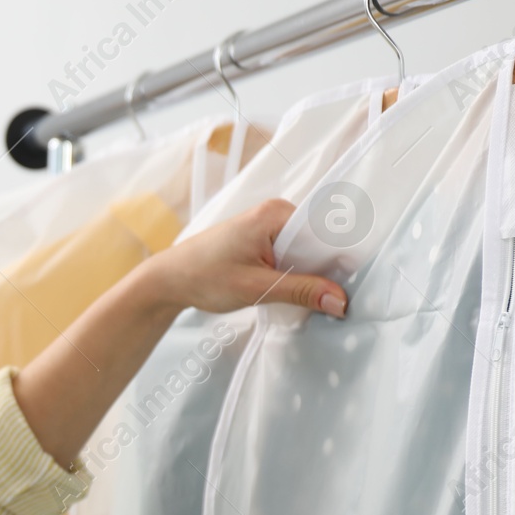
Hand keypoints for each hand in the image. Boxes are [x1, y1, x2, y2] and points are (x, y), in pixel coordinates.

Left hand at [140, 198, 348, 318]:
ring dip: (308, 276)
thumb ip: (300, 291)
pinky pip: (291, 256)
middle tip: (329, 300)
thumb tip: (340, 301)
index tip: (346, 288)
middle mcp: (275, 213)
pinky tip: (293, 292)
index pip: (325, 232)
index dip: (339, 261)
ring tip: (310, 298)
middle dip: (323, 271)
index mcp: (276, 213)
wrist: (168, 280)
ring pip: (305, 253)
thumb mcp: (256, 287)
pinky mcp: (262, 241)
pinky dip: (294, 275)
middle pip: (318, 243)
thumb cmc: (203, 276)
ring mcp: (268, 227)